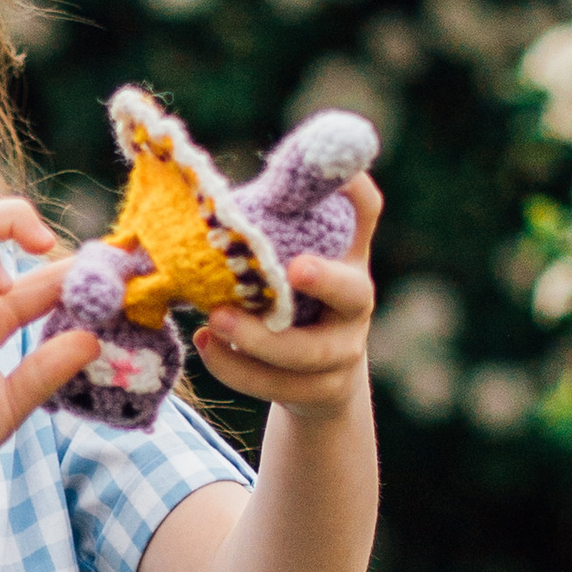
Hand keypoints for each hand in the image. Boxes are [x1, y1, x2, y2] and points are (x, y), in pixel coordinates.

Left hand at [191, 174, 382, 413]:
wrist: (314, 379)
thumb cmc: (285, 302)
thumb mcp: (281, 262)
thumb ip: (263, 231)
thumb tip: (210, 201)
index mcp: (347, 256)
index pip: (365, 214)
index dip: (355, 193)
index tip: (335, 180)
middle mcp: (356, 302)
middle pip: (352, 291)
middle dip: (323, 281)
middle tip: (290, 269)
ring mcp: (345, 350)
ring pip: (308, 353)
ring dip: (256, 341)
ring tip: (213, 322)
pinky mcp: (323, 391)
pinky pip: (280, 385)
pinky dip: (237, 368)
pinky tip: (206, 345)